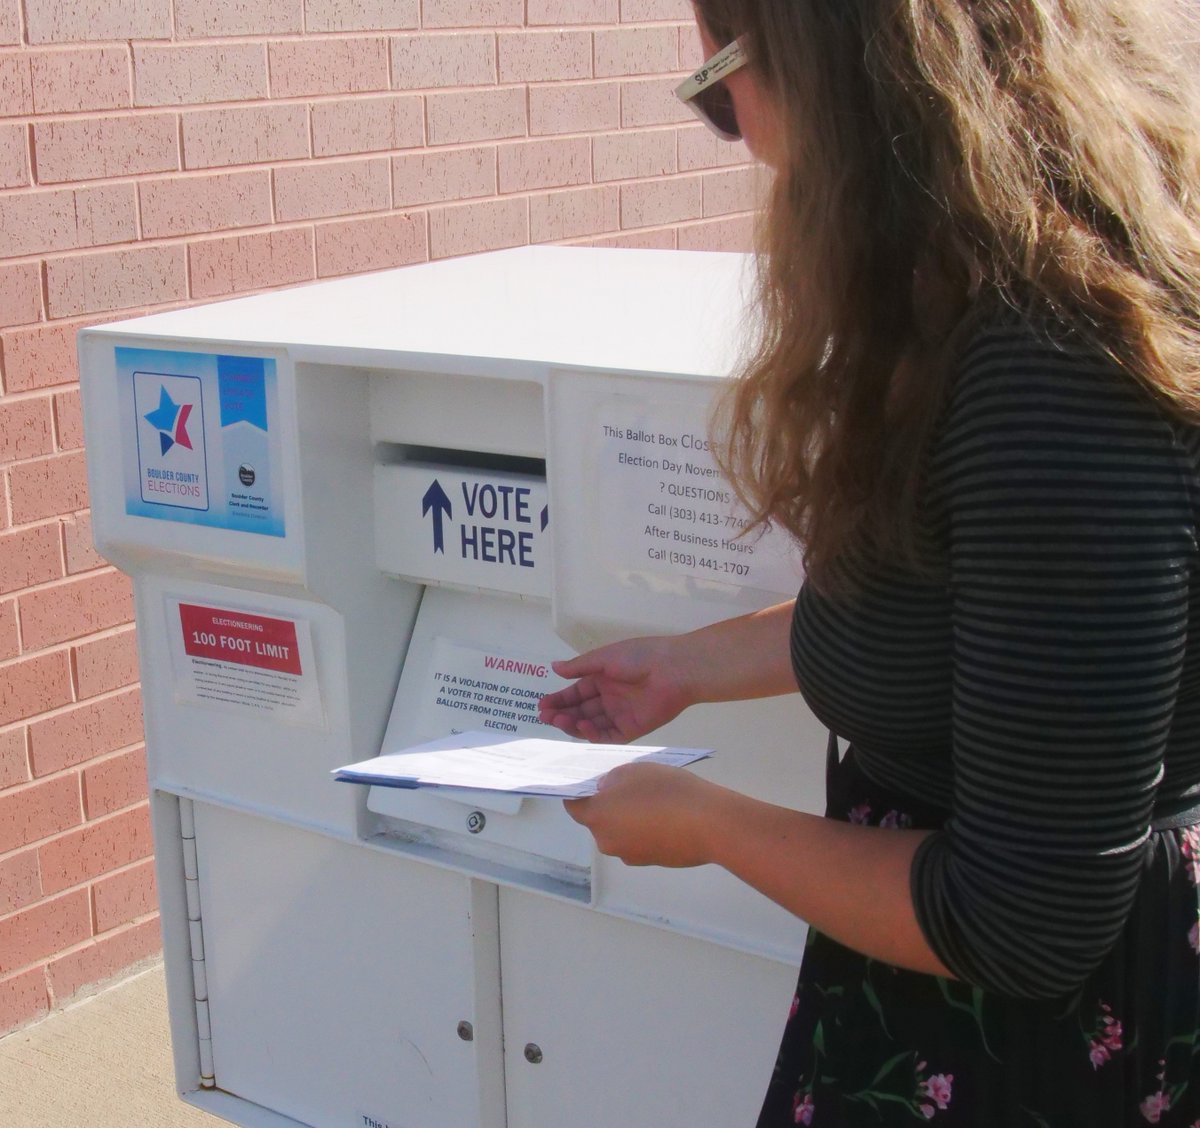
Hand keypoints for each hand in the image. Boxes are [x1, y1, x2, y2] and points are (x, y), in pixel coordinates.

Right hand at [538, 635, 693, 742]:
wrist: (673, 669)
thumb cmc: (639, 657)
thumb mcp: (605, 658)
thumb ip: (580, 667)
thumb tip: (554, 667)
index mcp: (603, 679)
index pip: (576, 693)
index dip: (559, 700)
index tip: (542, 706)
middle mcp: (609, 699)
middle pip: (580, 711)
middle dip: (562, 714)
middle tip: (546, 716)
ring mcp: (619, 715)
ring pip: (591, 725)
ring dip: (574, 724)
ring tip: (560, 720)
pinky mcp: (631, 729)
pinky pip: (608, 736)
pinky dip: (593, 734)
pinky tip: (582, 727)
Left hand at [563, 762, 723, 867]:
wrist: (708, 824)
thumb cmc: (667, 791)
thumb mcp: (636, 770)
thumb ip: (612, 779)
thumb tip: (605, 790)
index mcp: (598, 817)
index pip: (574, 806)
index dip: (579, 793)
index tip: (591, 782)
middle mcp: (608, 841)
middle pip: (599, 820)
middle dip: (609, 805)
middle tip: (630, 786)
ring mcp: (630, 855)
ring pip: (621, 832)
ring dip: (629, 819)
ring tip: (654, 800)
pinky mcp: (651, 862)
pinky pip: (640, 842)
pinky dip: (646, 830)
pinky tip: (667, 816)